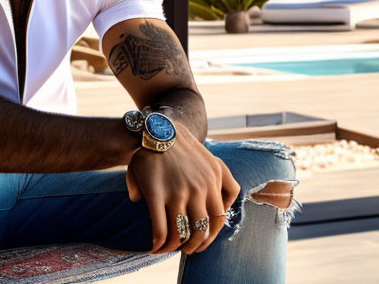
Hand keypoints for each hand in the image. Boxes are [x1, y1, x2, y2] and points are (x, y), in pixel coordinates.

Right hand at [125, 122, 239, 255]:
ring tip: (167, 249)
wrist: (158, 129)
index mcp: (214, 179)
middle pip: (203, 230)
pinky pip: (161, 230)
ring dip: (176, 247)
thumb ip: (224, 182)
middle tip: (187, 249)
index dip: (210, 235)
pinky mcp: (156, 194)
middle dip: (195, 246)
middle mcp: (200, 188)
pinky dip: (158, 244)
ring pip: (183, 233)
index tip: (202, 242)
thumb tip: (222, 208)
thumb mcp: (212, 159)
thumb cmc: (183, 146)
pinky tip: (154, 247)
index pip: (219, 218)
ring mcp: (178, 192)